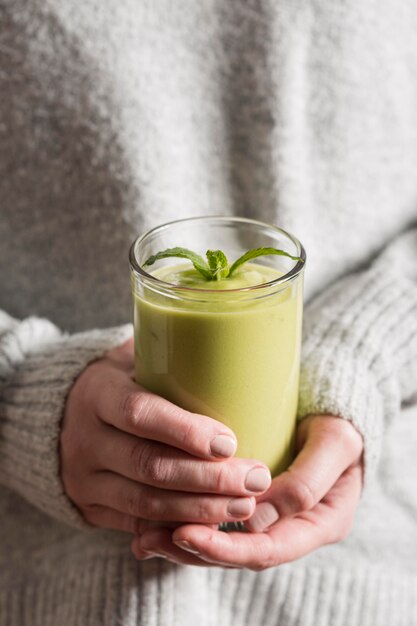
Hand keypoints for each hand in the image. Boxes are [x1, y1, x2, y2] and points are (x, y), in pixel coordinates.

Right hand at [60, 339, 271, 532]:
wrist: (57, 415)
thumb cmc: (119, 381)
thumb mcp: (132, 359)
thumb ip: (170, 356)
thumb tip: (234, 344)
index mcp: (98, 393)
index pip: (139, 413)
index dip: (185, 431)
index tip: (229, 442)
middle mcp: (85, 439)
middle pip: (149, 465)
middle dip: (207, 478)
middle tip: (255, 479)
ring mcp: (84, 478)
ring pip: (145, 503)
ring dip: (200, 509)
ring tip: (244, 505)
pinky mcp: (89, 507)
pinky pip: (136, 525)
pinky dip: (176, 526)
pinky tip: (212, 525)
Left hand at [132, 415, 363, 566]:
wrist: (338, 413)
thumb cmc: (341, 424)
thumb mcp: (336, 444)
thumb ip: (306, 481)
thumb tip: (256, 517)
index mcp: (319, 524)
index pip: (266, 550)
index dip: (223, 549)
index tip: (184, 533)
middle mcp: (291, 529)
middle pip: (237, 554)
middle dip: (192, 549)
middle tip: (150, 538)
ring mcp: (271, 517)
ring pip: (223, 541)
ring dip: (181, 540)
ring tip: (142, 536)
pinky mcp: (251, 501)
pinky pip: (218, 519)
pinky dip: (186, 519)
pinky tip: (153, 517)